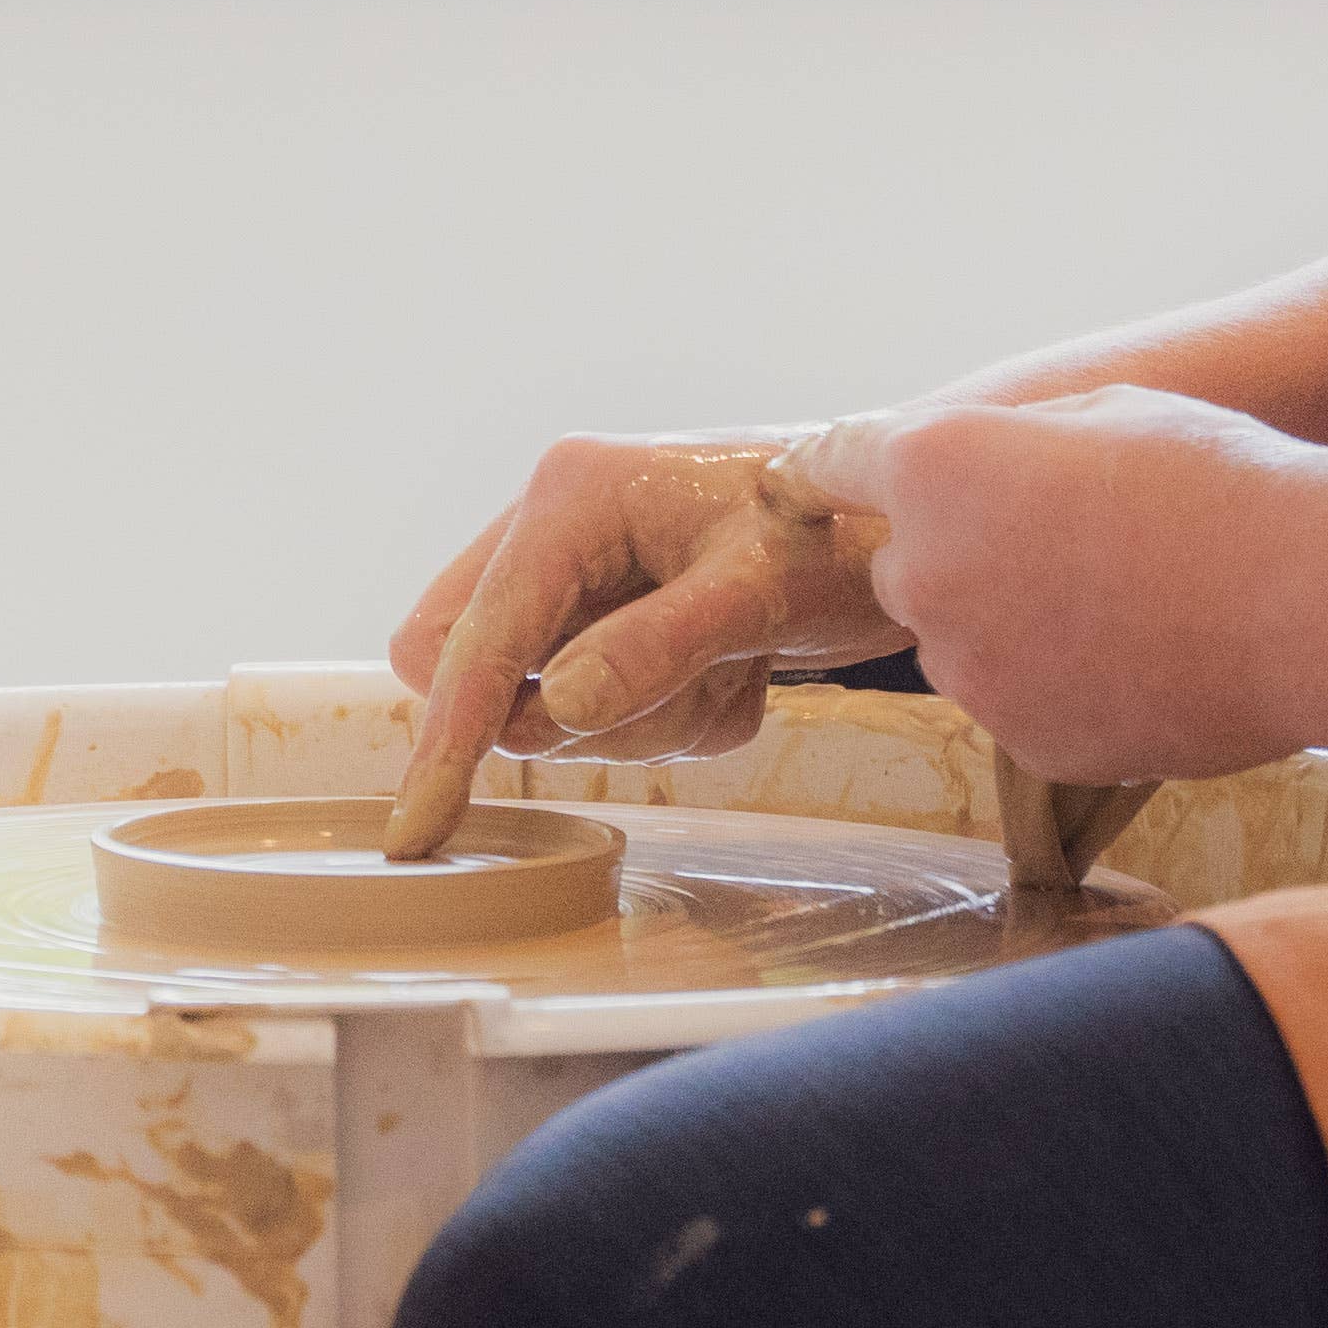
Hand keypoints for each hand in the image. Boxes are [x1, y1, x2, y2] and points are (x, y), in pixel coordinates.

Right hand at [386, 429, 904, 830]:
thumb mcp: (757, 592)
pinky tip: (739, 668)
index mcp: (569, 496)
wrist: (907, 521)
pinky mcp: (610, 617)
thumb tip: (562, 706)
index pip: (475, 638)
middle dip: (573, 714)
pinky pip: (600, 711)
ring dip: (644, 716)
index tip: (419, 831)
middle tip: (685, 688)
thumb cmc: (839, 537)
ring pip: (548, 705)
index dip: (447, 737)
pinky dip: (673, 714)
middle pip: (483, 670)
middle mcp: (554, 527)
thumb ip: (655, 647)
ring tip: (735, 665)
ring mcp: (579, 575)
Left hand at [807, 383, 1326, 784]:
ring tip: (1120, 605)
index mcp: (932, 469)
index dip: (824, 472)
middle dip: (953, 555)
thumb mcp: (1100, 412)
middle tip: (1056, 545)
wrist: (1309, 601)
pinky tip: (1139, 660)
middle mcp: (923, 571)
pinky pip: (1016, 705)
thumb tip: (977, 464)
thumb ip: (1008, 441)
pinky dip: (1055, 688)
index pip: (833, 465)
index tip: (799, 484)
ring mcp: (966, 667)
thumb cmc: (1215, 481)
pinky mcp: (1020, 740)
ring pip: (956, 642)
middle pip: (903, 566)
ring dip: (1004, 626)